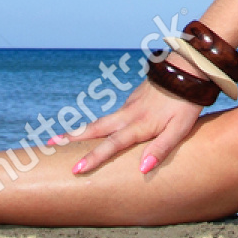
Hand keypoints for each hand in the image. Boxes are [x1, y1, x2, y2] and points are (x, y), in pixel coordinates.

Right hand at [57, 68, 204, 175]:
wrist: (188, 68)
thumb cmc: (186, 103)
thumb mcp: (180, 129)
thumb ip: (161, 148)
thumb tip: (142, 169)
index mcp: (138, 124)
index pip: (112, 145)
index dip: (94, 157)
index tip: (76, 170)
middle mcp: (128, 114)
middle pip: (95, 128)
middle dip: (72, 139)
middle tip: (48, 145)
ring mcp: (129, 105)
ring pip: (101, 120)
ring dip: (81, 131)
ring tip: (62, 139)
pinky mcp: (134, 98)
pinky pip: (112, 115)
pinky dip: (98, 124)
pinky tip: (95, 129)